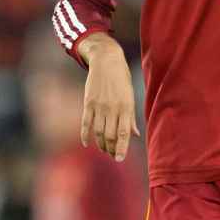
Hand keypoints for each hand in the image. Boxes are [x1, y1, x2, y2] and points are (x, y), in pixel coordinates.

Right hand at [77, 34, 138, 160]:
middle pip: (110, 135)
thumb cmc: (121, 79)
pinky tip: (86, 143)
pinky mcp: (88, 102)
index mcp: (126, 107)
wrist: (106, 60)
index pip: (124, 133)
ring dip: (100, 144)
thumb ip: (130, 117)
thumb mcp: (130, 97)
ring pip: (98, 131)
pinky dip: (85, 134)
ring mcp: (99, 106)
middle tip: (112, 156)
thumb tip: (135, 134)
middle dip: (111, 149)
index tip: (119, 159)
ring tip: (103, 150)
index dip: (122, 148)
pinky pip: (86, 122)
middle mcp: (112, 108)